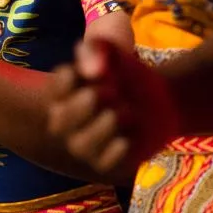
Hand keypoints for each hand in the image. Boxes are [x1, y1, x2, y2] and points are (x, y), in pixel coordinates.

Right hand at [44, 35, 177, 182]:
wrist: (158, 99)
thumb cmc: (127, 70)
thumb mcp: (114, 48)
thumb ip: (98, 49)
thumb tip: (92, 69)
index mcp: (64, 92)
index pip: (54, 90)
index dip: (64, 82)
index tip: (84, 73)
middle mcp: (69, 119)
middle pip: (60, 121)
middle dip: (78, 108)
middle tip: (100, 95)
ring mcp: (87, 141)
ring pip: (79, 146)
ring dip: (98, 130)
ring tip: (118, 115)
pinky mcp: (108, 158)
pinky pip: (103, 165)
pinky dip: (113, 153)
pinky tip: (126, 139)